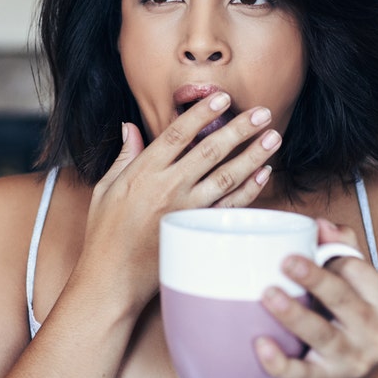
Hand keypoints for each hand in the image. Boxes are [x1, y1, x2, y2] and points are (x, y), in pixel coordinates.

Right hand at [78, 93, 283, 307]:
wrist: (111, 279)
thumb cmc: (104, 235)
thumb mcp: (104, 189)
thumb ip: (123, 156)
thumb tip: (130, 127)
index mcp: (143, 171)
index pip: (178, 133)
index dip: (202, 113)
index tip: (222, 98)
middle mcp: (167, 187)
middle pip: (210, 150)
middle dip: (239, 128)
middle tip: (263, 113)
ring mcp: (185, 210)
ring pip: (226, 177)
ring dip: (252, 156)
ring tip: (273, 138)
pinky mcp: (197, 232)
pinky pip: (229, 207)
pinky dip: (249, 190)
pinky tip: (263, 174)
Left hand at [255, 219, 377, 377]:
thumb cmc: (351, 322)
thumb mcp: (359, 289)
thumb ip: (344, 251)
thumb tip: (321, 224)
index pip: (360, 273)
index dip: (332, 259)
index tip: (303, 252)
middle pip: (344, 301)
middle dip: (317, 280)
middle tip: (287, 262)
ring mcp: (353, 361)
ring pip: (322, 335)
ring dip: (295, 315)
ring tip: (269, 295)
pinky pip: (301, 372)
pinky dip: (280, 361)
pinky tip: (260, 345)